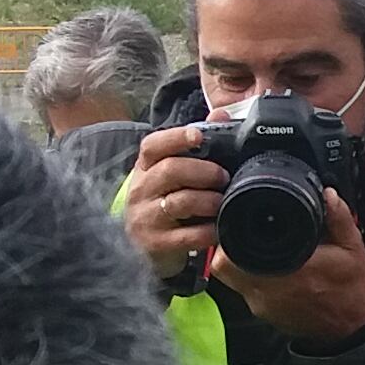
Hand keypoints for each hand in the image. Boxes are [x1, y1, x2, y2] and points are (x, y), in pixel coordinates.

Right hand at [124, 130, 225, 286]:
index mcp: (145, 168)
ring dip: (208, 201)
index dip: (176, 138)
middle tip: (224, 176)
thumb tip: (221, 115)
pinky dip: (207, 232)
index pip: (153, 146)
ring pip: (179, 202)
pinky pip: (186, 236)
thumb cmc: (164, 203)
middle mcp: (141, 190)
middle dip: (203, 171)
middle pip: (170, 170)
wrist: (141, 249)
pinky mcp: (156, 243)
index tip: (199, 136)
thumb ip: (196, 145)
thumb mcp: (173, 175)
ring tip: (222, 202)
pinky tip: (218, 229)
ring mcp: (146, 218)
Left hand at [221, 185, 364, 346]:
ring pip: (232, 279)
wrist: (350, 328)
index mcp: (288, 271)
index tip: (239, 221)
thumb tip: (327, 195)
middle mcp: (268, 291)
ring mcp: (263, 305)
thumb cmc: (350, 290)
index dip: (230, 234)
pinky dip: (251, 277)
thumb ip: (339, 218)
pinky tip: (268, 269)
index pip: (234, 254)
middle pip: (224, 266)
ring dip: (238, 263)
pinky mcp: (264, 314)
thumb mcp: (352, 248)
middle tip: (243, 233)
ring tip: (255, 249)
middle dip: (229, 247)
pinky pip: (246, 291)